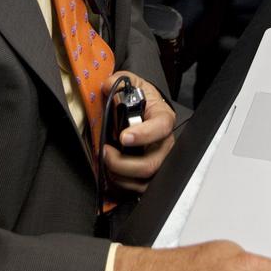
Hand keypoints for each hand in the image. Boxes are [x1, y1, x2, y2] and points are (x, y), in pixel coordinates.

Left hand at [102, 71, 175, 193]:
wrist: (144, 111)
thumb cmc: (140, 100)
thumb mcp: (131, 84)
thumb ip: (118, 82)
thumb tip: (106, 86)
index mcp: (163, 118)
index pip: (160, 128)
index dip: (143, 135)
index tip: (123, 137)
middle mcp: (165, 144)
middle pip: (151, 164)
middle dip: (123, 163)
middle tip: (105, 152)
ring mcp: (160, 162)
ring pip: (144, 181)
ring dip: (119, 175)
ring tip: (105, 161)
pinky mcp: (150, 176)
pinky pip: (137, 189)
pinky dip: (120, 184)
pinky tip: (110, 172)